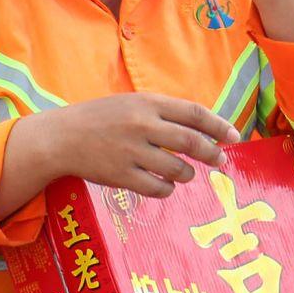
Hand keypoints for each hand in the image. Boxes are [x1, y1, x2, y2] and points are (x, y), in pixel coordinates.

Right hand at [14, 94, 238, 199]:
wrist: (59, 138)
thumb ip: (163, 113)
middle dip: (211, 154)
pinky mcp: (120, 175)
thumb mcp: (130, 104)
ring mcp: (130, 152)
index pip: (194, 113)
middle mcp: (141, 126)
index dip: (219, 126)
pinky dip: (168, 189)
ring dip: (187, 174)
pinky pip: (158, 188)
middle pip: (191, 142)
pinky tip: (165, 185)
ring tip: (185, 174)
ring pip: (177, 169)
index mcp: (146, 104)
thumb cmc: (99, 119)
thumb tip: (203, 129)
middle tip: (219, 161)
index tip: (234, 137)